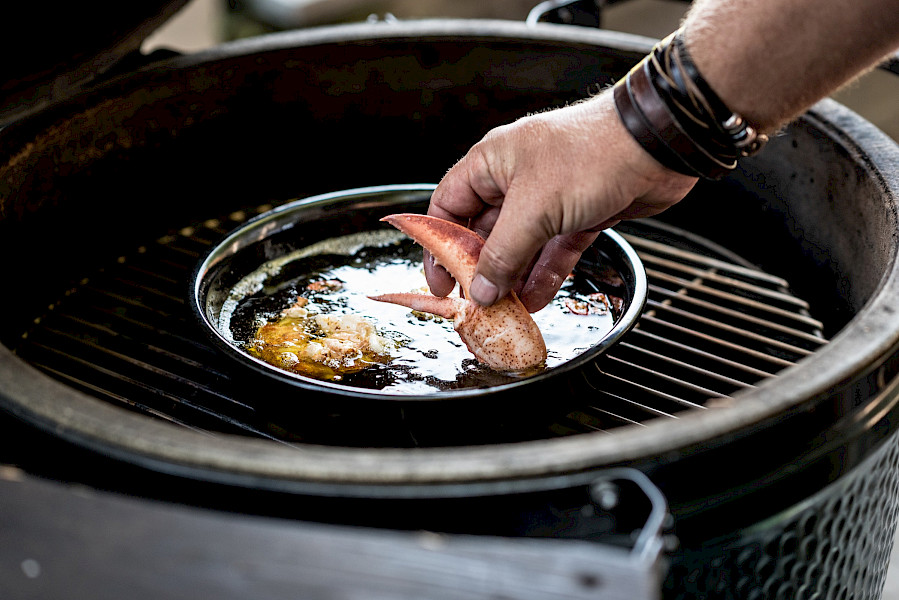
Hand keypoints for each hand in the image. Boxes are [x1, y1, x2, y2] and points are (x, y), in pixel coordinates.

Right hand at [426, 89, 697, 311]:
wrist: (656, 146)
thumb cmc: (591, 154)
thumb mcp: (534, 209)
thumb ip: (503, 254)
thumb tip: (481, 289)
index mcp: (492, 162)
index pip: (449, 206)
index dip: (438, 244)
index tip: (441, 281)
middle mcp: (517, 178)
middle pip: (484, 231)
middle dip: (481, 269)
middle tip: (475, 303)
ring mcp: (549, 197)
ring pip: (521, 246)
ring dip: (513, 278)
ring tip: (505, 310)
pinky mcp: (579, 214)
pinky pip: (553, 250)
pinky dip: (544, 274)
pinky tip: (535, 298)